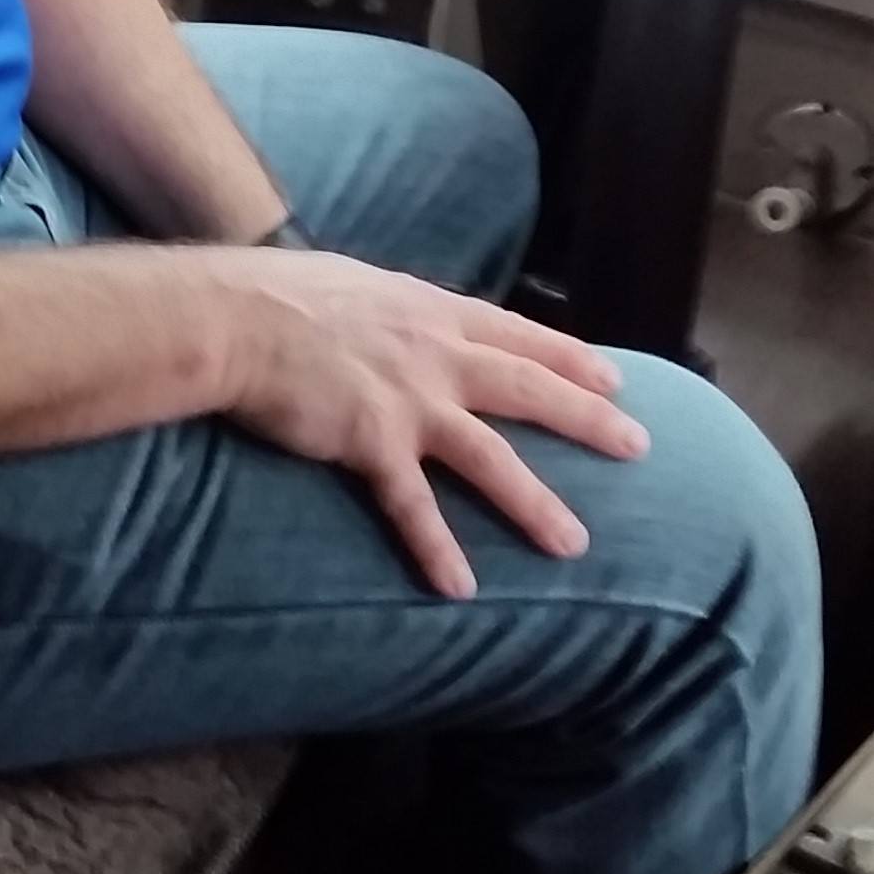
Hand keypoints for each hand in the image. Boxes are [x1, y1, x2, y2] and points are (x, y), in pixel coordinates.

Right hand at [220, 252, 648, 598]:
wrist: (236, 316)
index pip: (516, 333)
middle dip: (588, 419)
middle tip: (637, 446)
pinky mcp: (372, 441)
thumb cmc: (278, 294)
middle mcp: (434, 354)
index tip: (612, 378)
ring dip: (536, 503)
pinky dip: (438, 548)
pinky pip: (414, 505)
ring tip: (575, 544)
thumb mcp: (354, 284)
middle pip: (528, 388)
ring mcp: (408, 400)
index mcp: (429, 311)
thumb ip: (390, 309)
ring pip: (491, 456)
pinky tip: (461, 588)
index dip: (568, 356)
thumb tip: (395, 317)